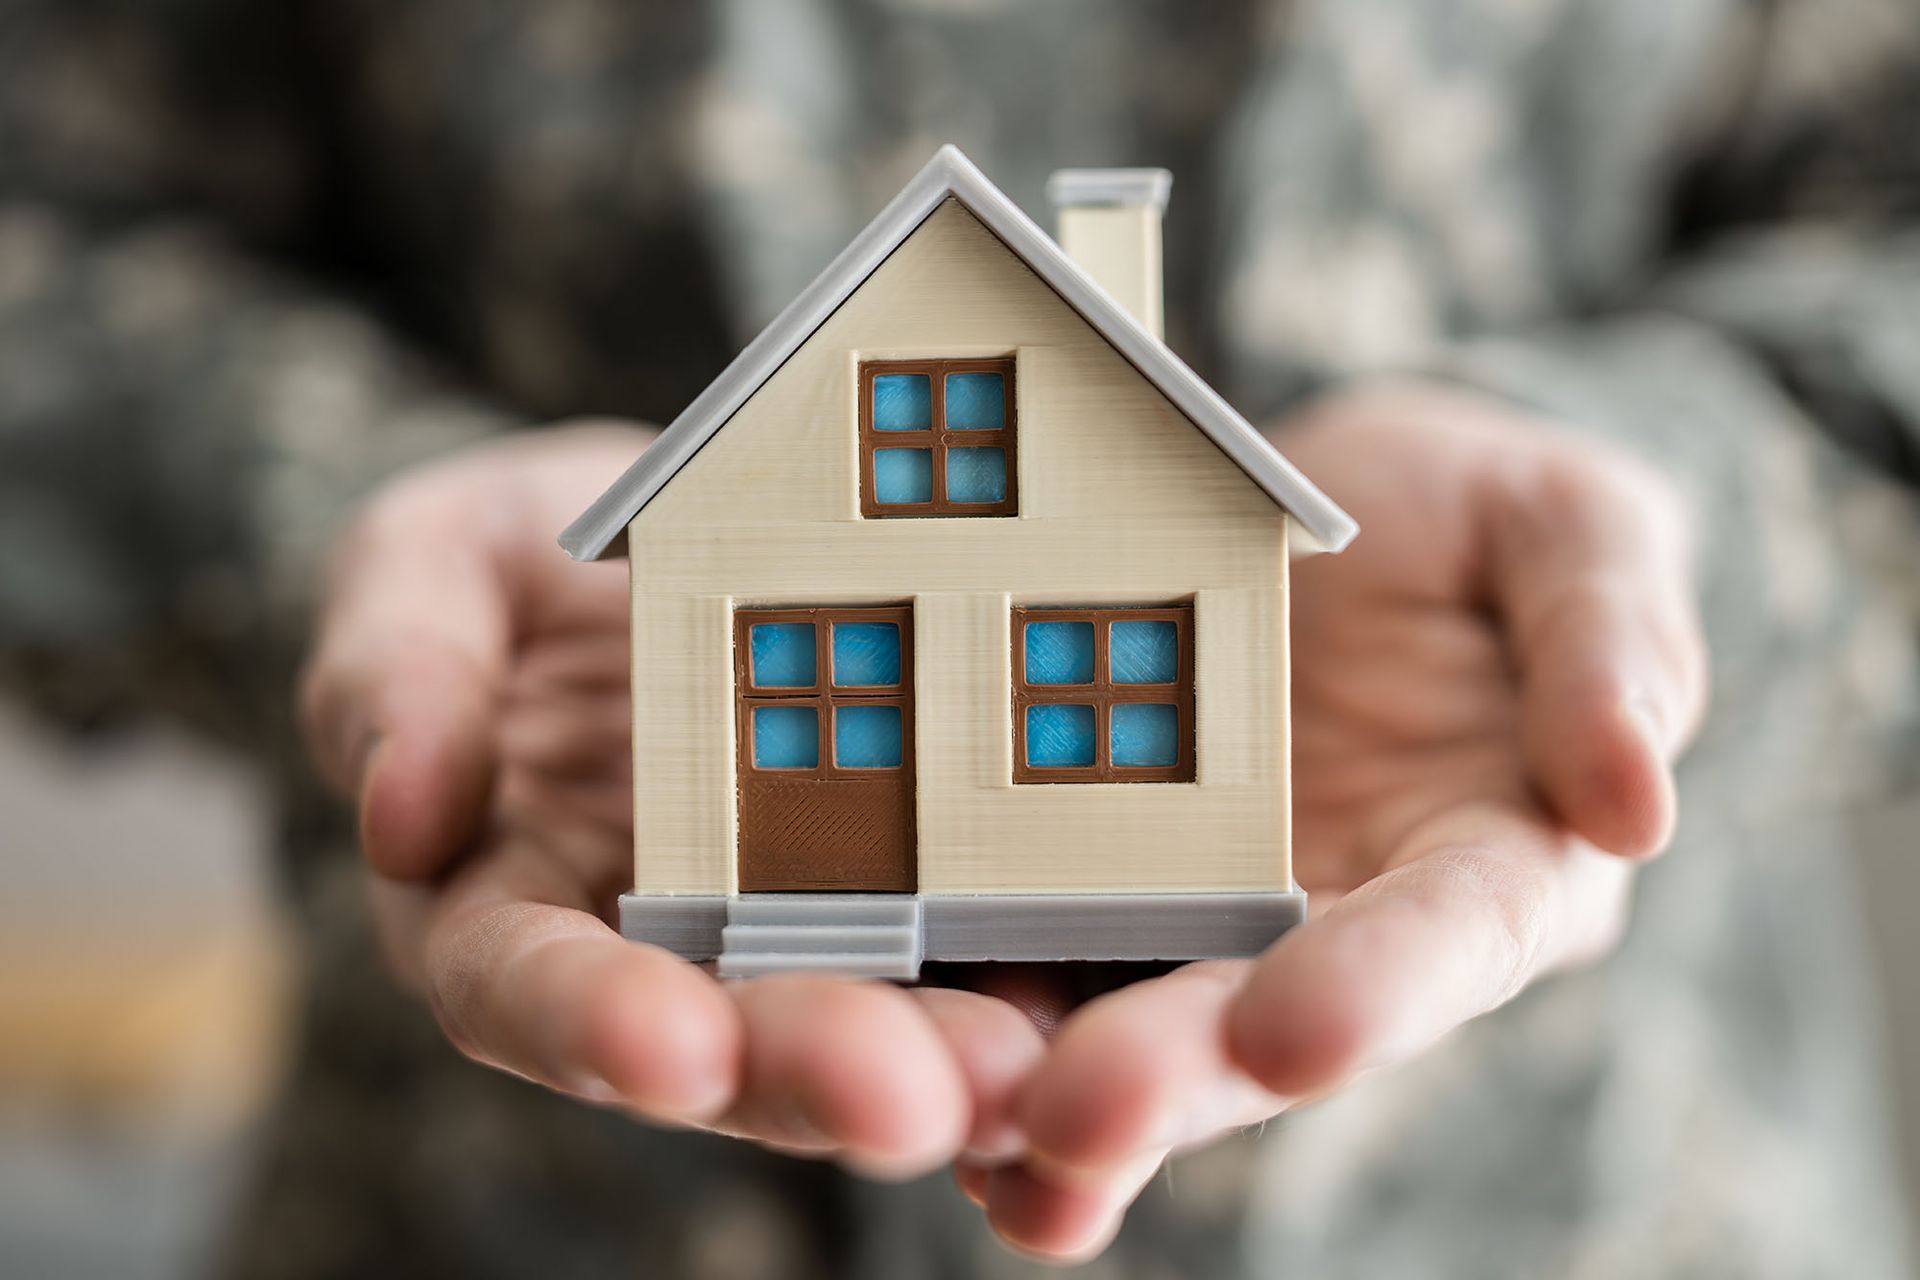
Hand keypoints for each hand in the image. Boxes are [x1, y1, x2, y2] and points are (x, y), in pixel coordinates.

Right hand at [300, 424, 1046, 1176]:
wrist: (671, 532)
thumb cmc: (519, 561)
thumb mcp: (426, 567)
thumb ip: (393, 672)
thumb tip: (400, 811)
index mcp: (515, 901)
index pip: (527, 988)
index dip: (593, 1022)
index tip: (671, 1047)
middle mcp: (661, 951)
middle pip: (727, 1044)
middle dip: (812, 1075)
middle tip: (913, 1097)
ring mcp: (794, 928)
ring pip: (867, 1025)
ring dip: (944, 1063)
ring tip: (1029, 1070)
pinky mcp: (912, 892)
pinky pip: (971, 950)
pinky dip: (1033, 987)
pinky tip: (1102, 999)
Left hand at [952, 383, 1708, 1259]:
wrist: (1326, 510)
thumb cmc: (1476, 524)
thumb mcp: (1570, 533)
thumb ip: (1611, 647)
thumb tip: (1636, 804)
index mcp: (1489, 860)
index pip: (1452, 935)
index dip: (1384, 985)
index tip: (1300, 1030)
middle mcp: (1343, 926)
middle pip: (1262, 1019)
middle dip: (1174, 1073)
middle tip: (1077, 1113)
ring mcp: (1208, 916)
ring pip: (1131, 1020)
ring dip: (1046, 1085)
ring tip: (959, 1119)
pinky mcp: (1097, 886)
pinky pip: (1037, 965)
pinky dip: (980, 1031)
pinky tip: (913, 1075)